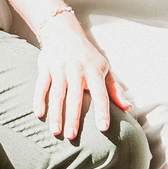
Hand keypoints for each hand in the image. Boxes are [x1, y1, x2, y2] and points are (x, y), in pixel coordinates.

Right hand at [33, 11, 127, 141]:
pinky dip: (39, 99)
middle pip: (75, 97)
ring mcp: (60, 68)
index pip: (100, 94)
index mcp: (94, 72)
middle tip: (72, 137)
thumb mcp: (104, 68)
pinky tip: (39, 114)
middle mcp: (77, 70)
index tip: (103, 128)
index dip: (102, 111)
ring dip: (56, 114)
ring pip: (57, 94)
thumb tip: (128, 108)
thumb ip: (115, 89)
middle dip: (74, 117)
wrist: (64, 32)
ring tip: (56, 132)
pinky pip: (41, 85)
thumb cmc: (87, 55)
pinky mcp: (45, 67)